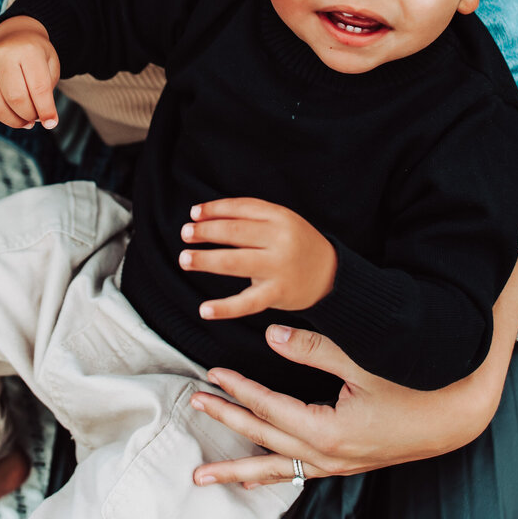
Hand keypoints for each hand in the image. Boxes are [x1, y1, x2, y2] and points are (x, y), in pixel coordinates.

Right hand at [0, 17, 60, 128]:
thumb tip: (44, 122)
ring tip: (24, 119)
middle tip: (35, 118)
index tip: (51, 123)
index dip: (46, 110)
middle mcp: (1, 54)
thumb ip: (48, 94)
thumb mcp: (50, 66)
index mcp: (27, 49)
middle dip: (29, 116)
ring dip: (13, 121)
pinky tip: (8, 112)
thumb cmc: (34, 56)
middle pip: (16, 99)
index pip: (38, 88)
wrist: (12, 37)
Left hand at [179, 198, 336, 317]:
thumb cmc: (296, 243)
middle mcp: (280, 241)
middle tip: (184, 233)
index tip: (193, 214)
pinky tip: (204, 309)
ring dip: (205, 260)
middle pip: (235, 232)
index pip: (240, 208)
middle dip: (205, 232)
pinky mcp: (278, 294)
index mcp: (280, 217)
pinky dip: (225, 308)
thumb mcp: (280, 220)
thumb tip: (202, 216)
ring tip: (185, 260)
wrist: (333, 275)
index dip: (214, 209)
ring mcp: (279, 268)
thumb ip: (248, 215)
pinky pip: (248, 302)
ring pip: (235, 262)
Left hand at [189, 253, 517, 486]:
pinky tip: (251, 478)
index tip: (212, 373)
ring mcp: (337, 466)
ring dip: (238, 470)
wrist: (454, 415)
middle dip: (227, 421)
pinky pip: (297, 474)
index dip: (238, 389)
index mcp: (329, 432)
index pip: (269, 408)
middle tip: (194, 405)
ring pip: (276, 469)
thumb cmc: (411, 384)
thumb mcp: (362, 361)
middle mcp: (328, 457)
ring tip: (203, 474)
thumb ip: (313, 349)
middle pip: (264, 440)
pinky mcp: (344, 465)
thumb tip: (270, 336)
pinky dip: (270, 475)